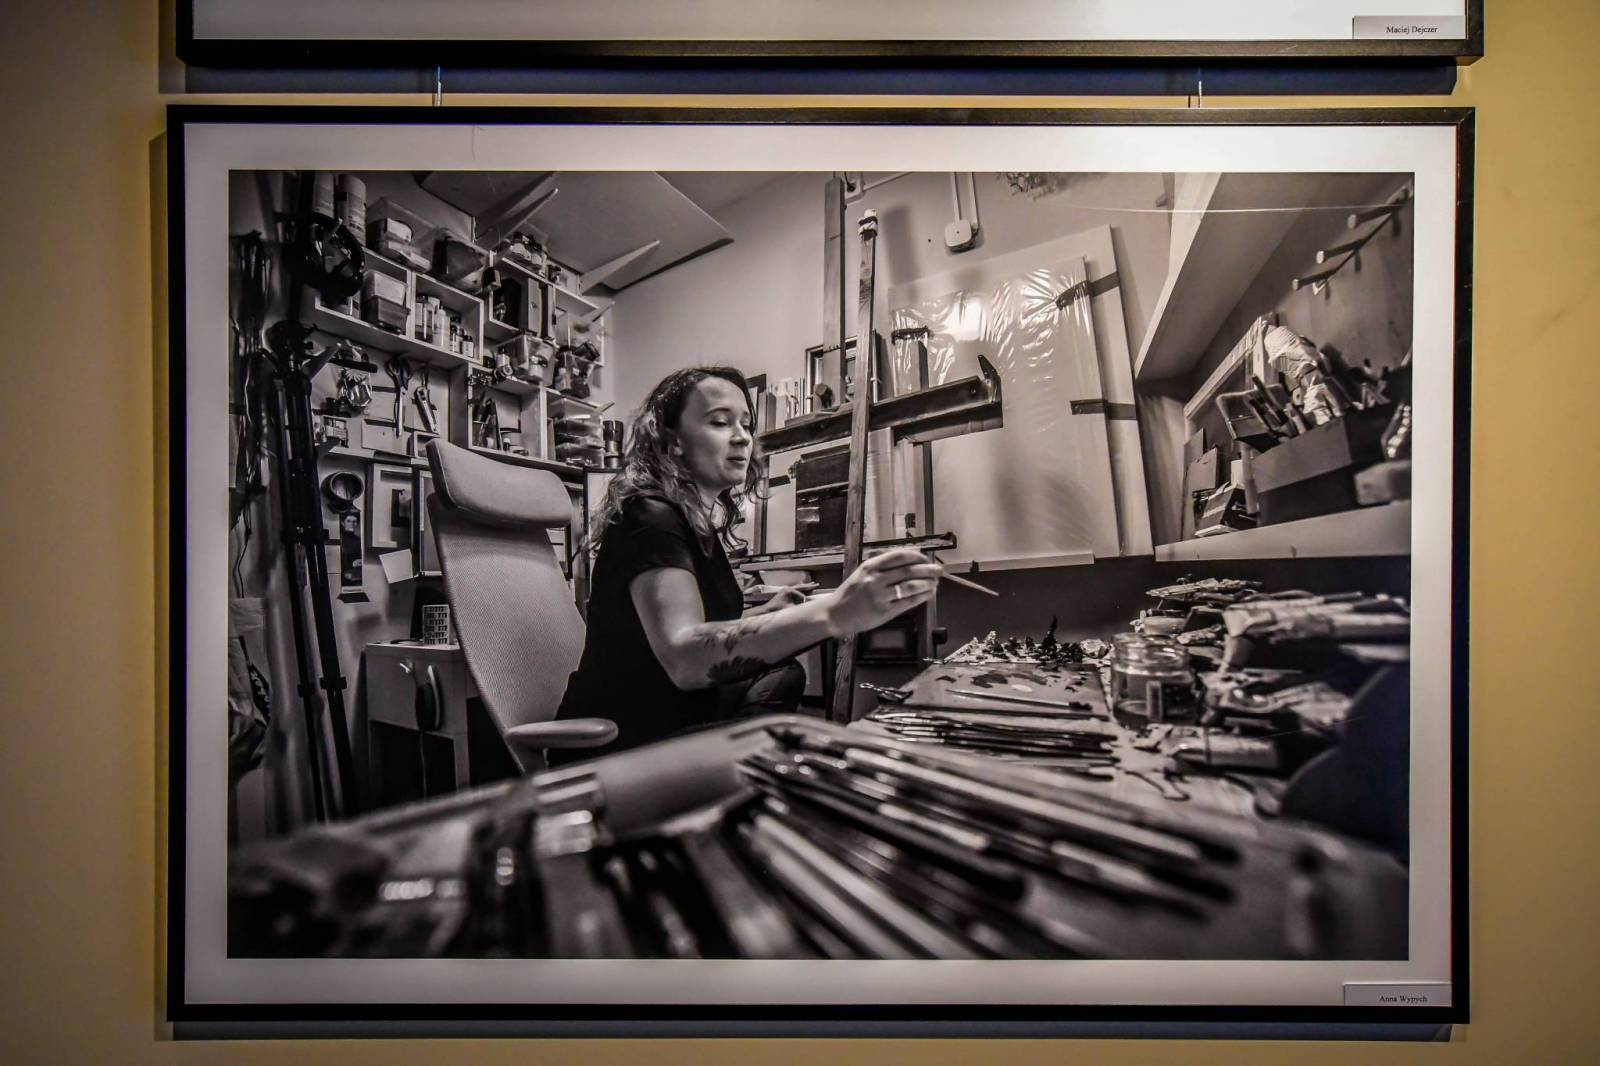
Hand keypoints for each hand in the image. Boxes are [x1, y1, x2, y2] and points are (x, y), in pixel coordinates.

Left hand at [741, 582, 817, 615]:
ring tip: (812, 584)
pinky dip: (800, 589)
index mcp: (789, 590)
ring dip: (805, 586)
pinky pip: (795, 589)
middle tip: (817, 584)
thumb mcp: (788, 608)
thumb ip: (797, 607)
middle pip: (801, 586)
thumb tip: (805, 606)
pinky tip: (803, 588)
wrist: (767, 609)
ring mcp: (785, 590)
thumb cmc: (776, 609)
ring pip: (798, 587)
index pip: (800, 594)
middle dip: (809, 586)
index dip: (805, 599)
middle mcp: (787, 588)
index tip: (808, 604)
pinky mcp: (784, 592)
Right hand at [823, 549, 942, 637]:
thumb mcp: (862, 574)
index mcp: (870, 566)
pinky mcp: (884, 611)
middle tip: (939, 570)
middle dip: (928, 570)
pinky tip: (929, 594)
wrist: (835, 613)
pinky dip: (921, 597)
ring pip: (910, 586)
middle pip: (908, 571)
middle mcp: (875, 579)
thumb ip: (882, 568)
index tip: (926, 559)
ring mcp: (880, 596)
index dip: (917, 557)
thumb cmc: (851, 593)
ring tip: (936, 582)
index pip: (899, 556)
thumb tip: (910, 562)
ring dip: (927, 583)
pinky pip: (907, 602)